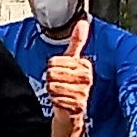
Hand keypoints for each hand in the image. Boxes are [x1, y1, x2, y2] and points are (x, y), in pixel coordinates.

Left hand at [44, 19, 92, 136]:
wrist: (72, 113)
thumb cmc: (71, 86)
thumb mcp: (72, 62)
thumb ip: (78, 42)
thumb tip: (83, 22)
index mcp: (85, 65)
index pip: (55, 61)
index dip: (52, 68)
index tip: (60, 74)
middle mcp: (86, 78)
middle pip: (52, 72)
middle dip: (50, 80)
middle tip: (58, 85)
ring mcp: (83, 92)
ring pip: (53, 85)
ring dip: (51, 91)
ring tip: (59, 93)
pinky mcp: (78, 106)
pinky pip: (56, 98)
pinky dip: (54, 101)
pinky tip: (60, 102)